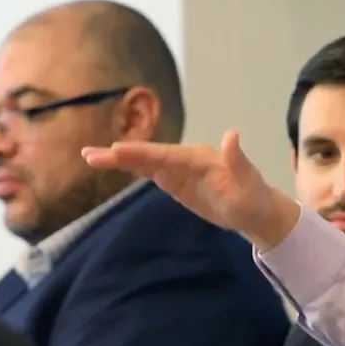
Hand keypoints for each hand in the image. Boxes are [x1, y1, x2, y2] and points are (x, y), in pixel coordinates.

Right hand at [81, 129, 299, 248]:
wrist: (255, 211)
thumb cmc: (253, 199)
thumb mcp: (248, 183)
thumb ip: (237, 160)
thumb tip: (232, 134)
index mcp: (200, 157)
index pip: (167, 154)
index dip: (142, 153)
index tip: (117, 150)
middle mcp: (186, 158)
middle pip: (149, 155)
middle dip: (120, 154)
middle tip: (89, 154)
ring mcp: (179, 169)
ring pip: (145, 162)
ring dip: (118, 159)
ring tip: (89, 157)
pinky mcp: (176, 181)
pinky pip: (149, 172)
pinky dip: (130, 168)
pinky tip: (111, 164)